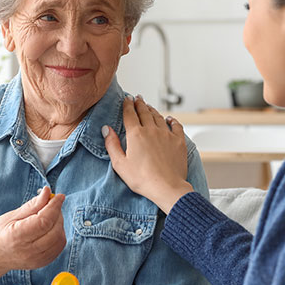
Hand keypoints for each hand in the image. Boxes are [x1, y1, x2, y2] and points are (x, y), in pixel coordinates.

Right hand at [0, 187, 66, 284]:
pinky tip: (50, 228)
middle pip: (55, 230)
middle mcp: (28, 251)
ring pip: (60, 239)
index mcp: (16, 237)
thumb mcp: (12, 215)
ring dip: (59, 224)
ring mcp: (36, 260)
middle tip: (51, 205)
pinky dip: (58, 234)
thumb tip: (48, 192)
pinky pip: (59, 247)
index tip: (59, 196)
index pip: (44, 221)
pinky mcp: (42, 263)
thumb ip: (32, 205)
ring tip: (48, 217)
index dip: (54, 207)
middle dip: (57, 214)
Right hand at [103, 96, 193, 212]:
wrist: (166, 187)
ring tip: (149, 106)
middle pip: (144, 112)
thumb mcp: (120, 164)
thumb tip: (106, 129)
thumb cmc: (142, 179)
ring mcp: (166, 134)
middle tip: (137, 98)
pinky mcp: (178, 141)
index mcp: (136, 134)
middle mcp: (151, 130)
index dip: (127, 105)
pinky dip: (172, 120)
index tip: (127, 99)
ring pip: (158, 117)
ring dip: (153, 110)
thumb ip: (112, 145)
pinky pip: (176, 126)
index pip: (130, 114)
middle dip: (140, 104)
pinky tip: (169, 119)